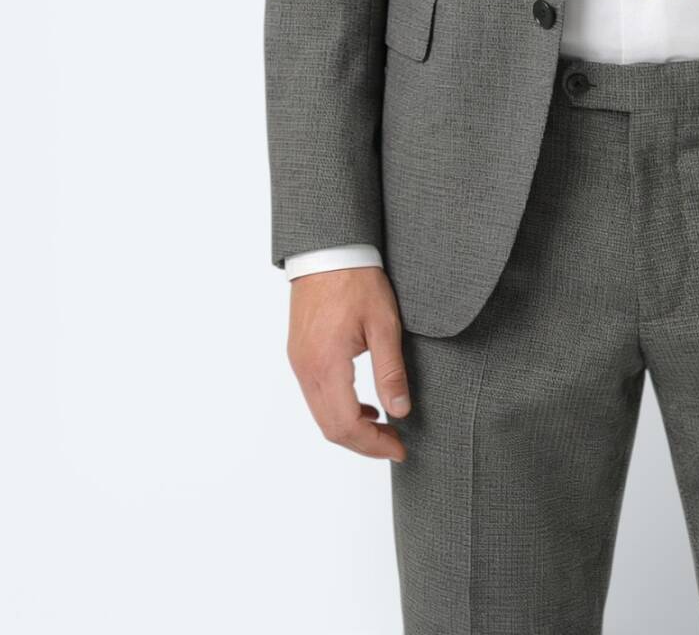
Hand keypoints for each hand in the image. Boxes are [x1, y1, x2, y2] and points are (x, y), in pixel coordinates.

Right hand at [287, 266, 410, 461]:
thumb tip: (399, 411)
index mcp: (326, 364)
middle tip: (395, 445)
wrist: (328, 249)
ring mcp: (299, 363)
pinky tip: (364, 405)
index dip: (373, 445)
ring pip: (321, 414)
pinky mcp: (300, 354)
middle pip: (330, 427)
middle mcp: (306, 369)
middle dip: (363, 444)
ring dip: (350, 429)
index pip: (346, 425)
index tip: (400, 449)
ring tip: (384, 427)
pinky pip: (316, 396)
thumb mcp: (384, 324)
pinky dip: (338, 410)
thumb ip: (390, 371)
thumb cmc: (357, 280)